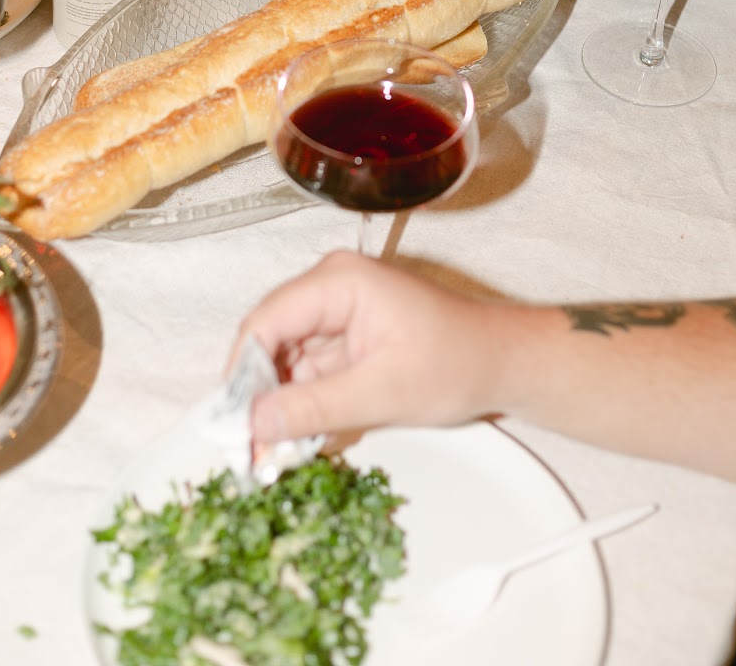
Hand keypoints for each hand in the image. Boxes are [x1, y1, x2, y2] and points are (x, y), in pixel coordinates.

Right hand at [234, 251, 499, 443]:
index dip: (242, 374)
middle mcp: (330, 287)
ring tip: (279, 453)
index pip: (266, 322)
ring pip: (286, 363)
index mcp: (339, 281)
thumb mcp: (383, 392)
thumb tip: (256, 423)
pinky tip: (307, 439)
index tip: (233, 424)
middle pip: (270, 342)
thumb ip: (315, 407)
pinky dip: (305, 406)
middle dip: (261, 397)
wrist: (502, 363)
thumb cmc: (457, 362)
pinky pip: (308, 373)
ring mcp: (336, 313)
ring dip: (283, 407)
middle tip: (252, 451)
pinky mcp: (345, 338)